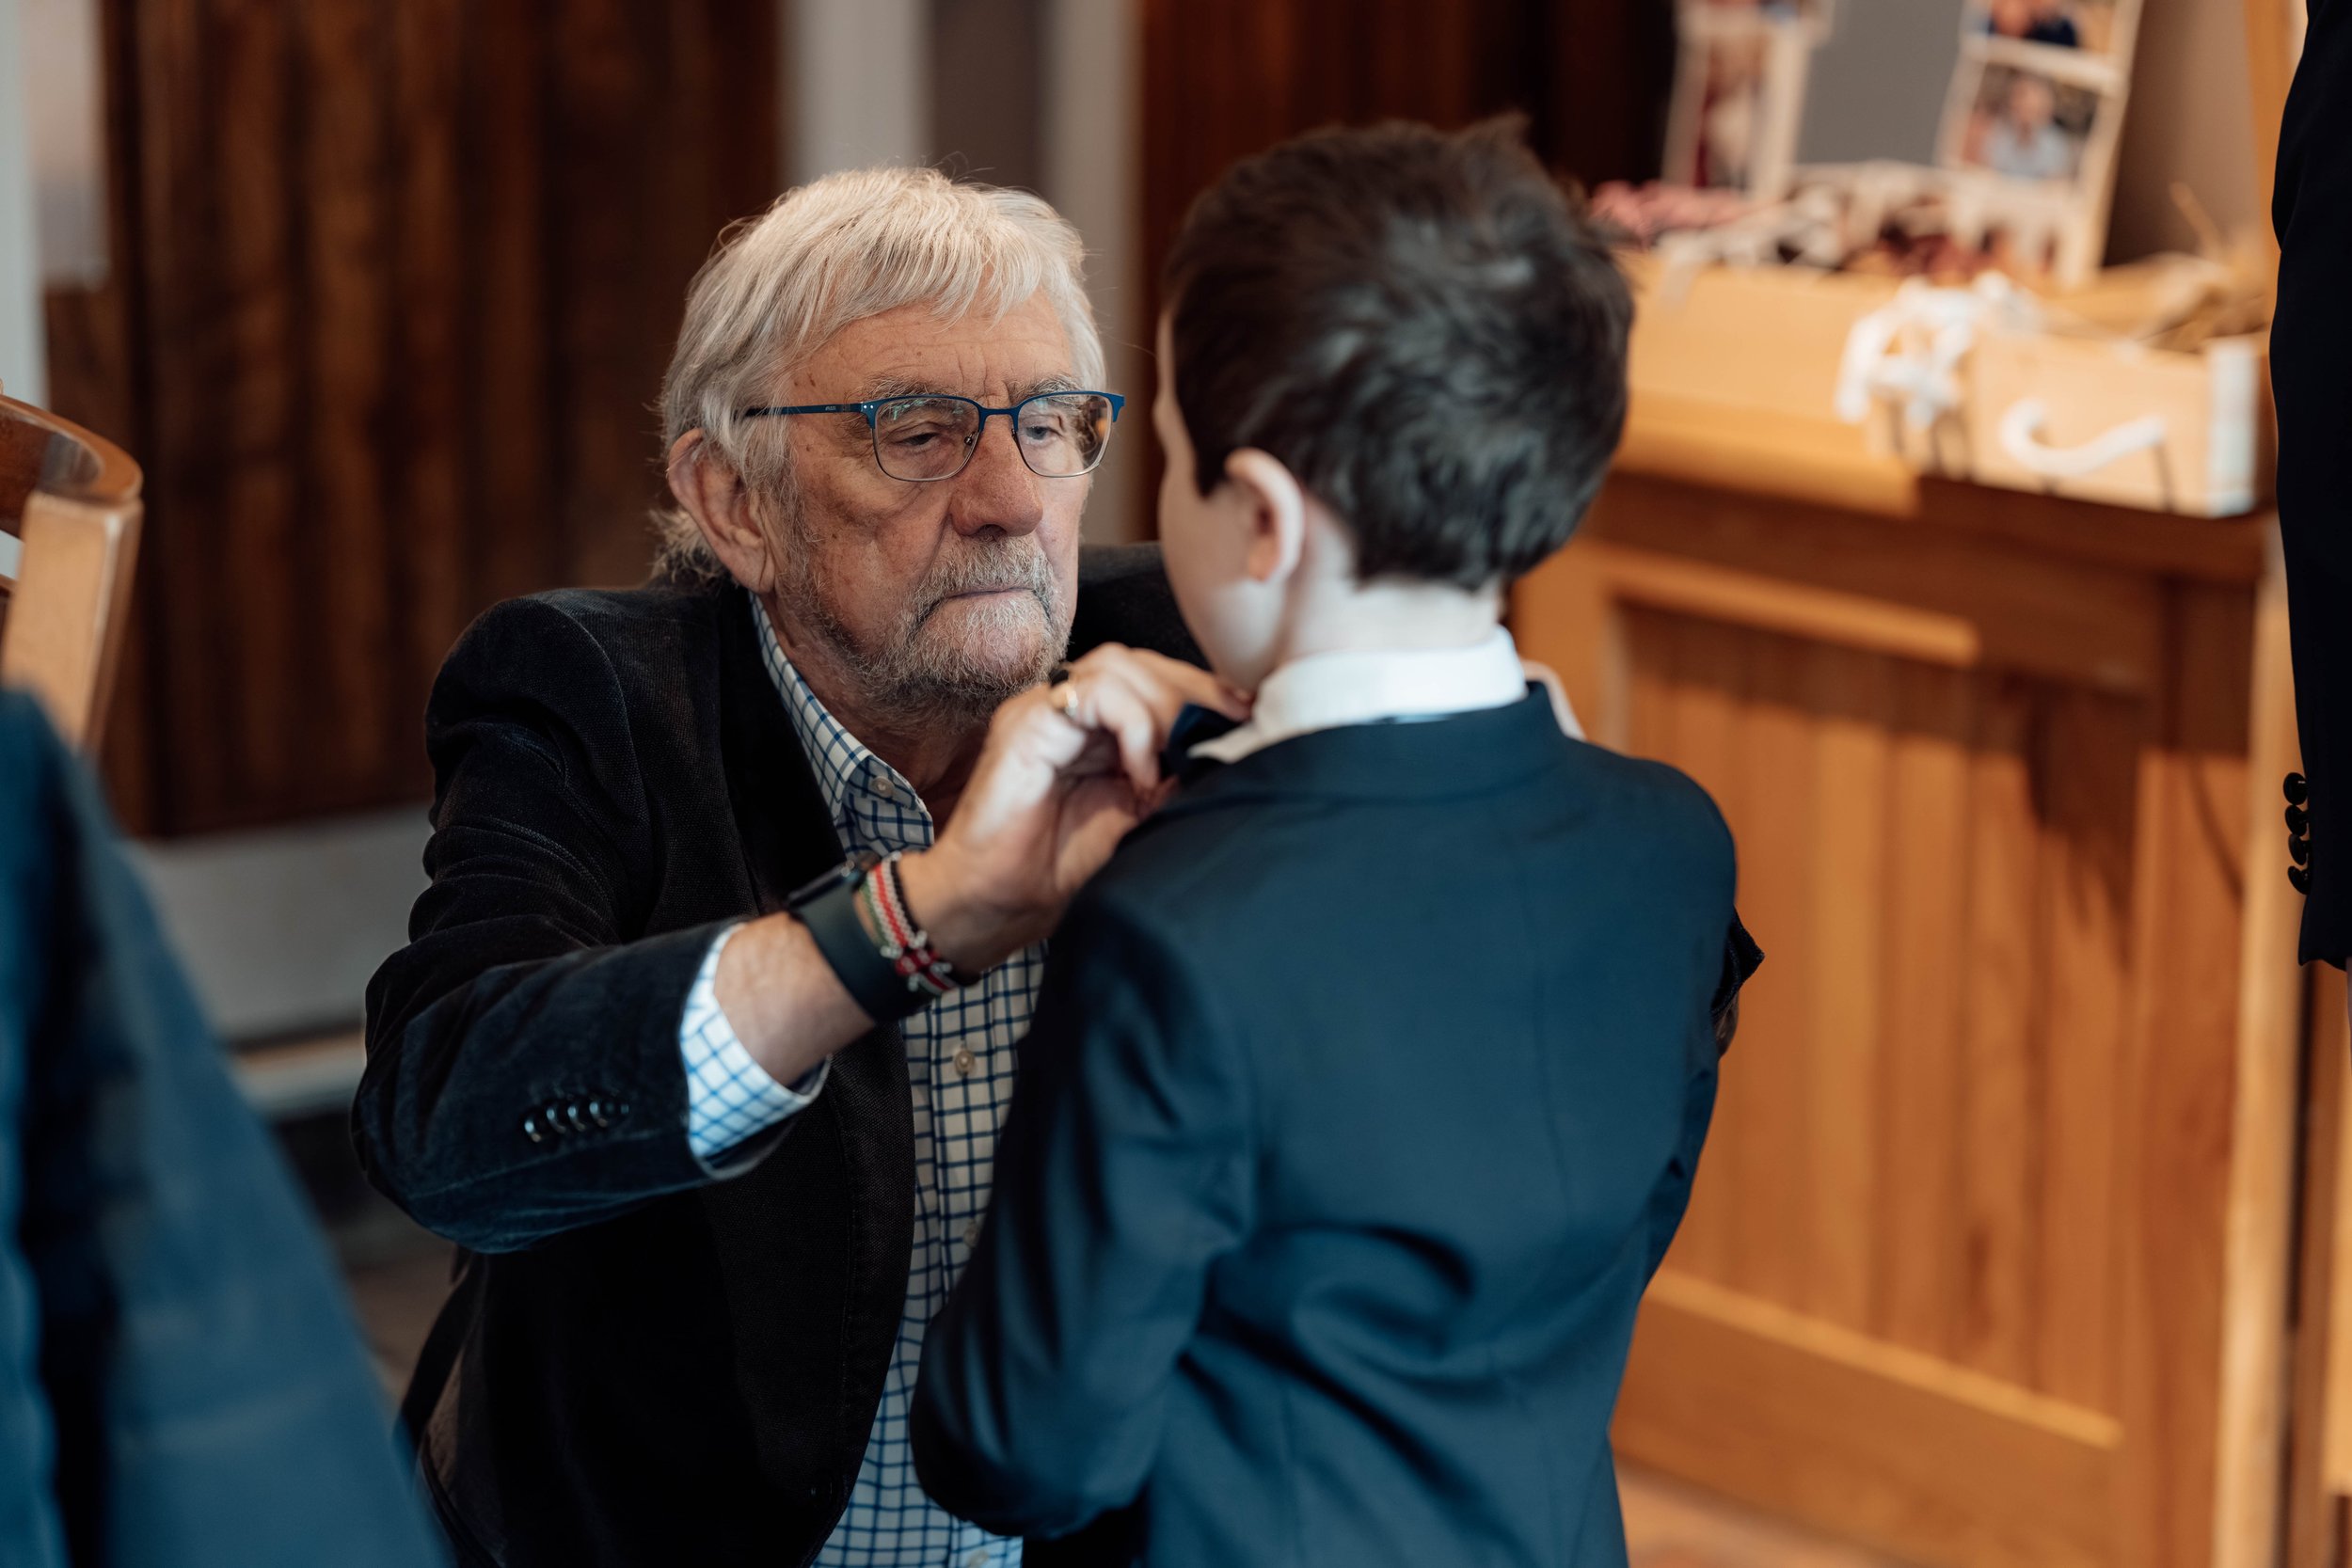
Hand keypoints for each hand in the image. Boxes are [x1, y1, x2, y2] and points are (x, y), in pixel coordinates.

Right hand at [900, 646, 1246, 970]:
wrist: (997, 904)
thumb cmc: (1059, 869)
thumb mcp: (1142, 820)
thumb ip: (1177, 781)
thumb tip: (1231, 750)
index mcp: (1098, 727)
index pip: (1158, 678)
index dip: (1205, 693)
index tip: (1247, 722)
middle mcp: (1070, 709)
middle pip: (1142, 662)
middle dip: (1193, 694)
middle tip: (1223, 737)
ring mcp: (1045, 710)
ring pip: (1119, 665)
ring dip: (1164, 706)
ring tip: (1175, 761)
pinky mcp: (1026, 722)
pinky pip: (1093, 692)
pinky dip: (1133, 726)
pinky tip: (1144, 774)